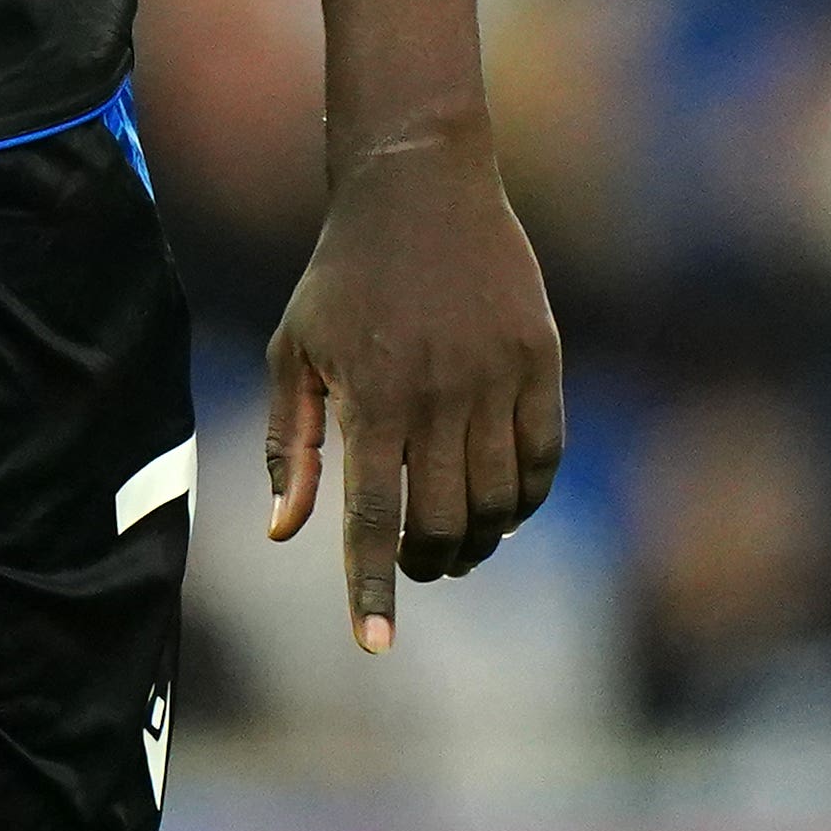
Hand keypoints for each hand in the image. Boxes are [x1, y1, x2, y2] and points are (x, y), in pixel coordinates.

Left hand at [262, 126, 563, 651]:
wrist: (418, 187)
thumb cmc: (342, 275)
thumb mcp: (295, 350)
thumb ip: (290, 445)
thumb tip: (286, 533)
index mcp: (370, 397)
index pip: (372, 518)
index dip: (371, 585)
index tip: (375, 644)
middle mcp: (437, 394)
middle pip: (444, 522)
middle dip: (430, 562)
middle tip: (420, 565)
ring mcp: (496, 376)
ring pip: (499, 500)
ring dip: (479, 538)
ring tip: (459, 541)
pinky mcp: (541, 359)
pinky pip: (544, 457)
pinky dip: (526, 496)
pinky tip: (503, 501)